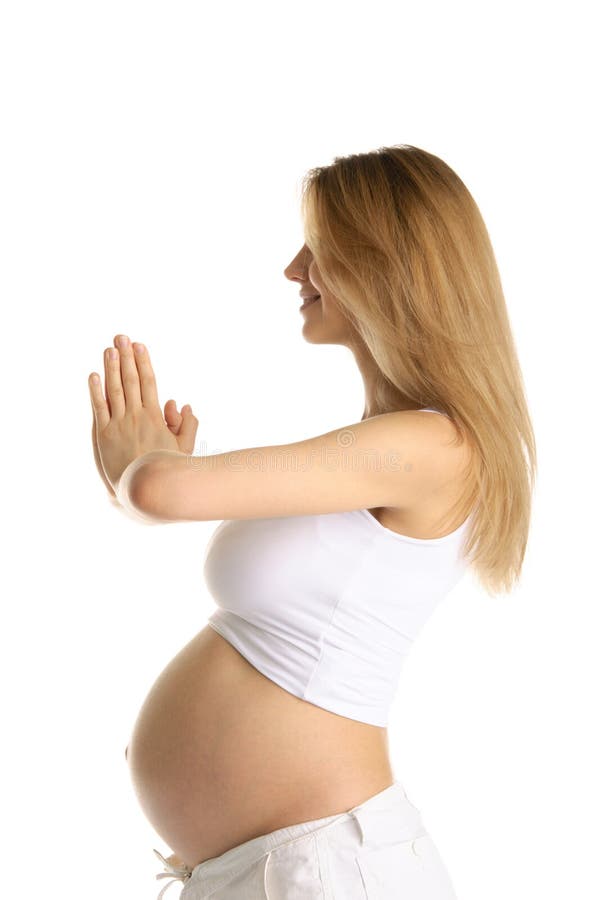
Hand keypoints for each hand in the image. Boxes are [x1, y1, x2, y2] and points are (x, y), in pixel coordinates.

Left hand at [88, 334, 198, 491]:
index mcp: (155, 416)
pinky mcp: (104, 436)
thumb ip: (187, 424)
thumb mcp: (185, 447)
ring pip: (114, 390)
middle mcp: (136, 416)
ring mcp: (119, 425)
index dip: (143, 362)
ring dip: (111, 367)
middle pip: (130, 380)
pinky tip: (94, 376)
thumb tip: (182, 404)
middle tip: (121, 337)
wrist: (147, 487)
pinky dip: (96, 391)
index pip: (149, 382)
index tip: (139, 346)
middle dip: (126, 357)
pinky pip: (99, 408)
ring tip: (109, 349)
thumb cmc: (168, 469)